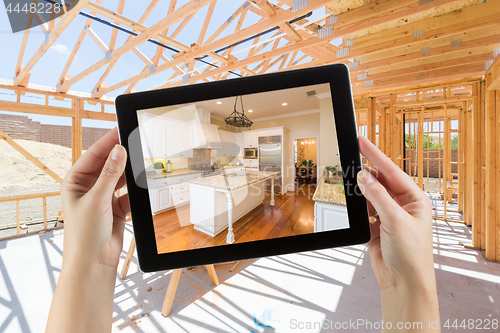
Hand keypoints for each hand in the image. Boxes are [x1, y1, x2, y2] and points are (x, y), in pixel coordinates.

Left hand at [46, 127, 129, 332]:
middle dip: (121, 154)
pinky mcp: (116, 207)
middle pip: (107, 164)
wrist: (94, 262)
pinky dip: (135, 189)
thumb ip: (110, 174)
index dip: (107, 142)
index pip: (93, 155)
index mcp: (75, 181)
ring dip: (130, 171)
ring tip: (143, 159)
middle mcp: (88, 187)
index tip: (121, 128)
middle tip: (136, 140)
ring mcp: (102, 197)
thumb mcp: (97, 200)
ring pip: (120, 177)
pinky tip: (144, 183)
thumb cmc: (85, 234)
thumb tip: (119, 151)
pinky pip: (128, 193)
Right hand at [357, 136, 438, 330]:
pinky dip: (358, 204)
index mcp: (416, 199)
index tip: (362, 141)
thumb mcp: (396, 220)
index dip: (376, 155)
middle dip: (366, 170)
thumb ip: (378, 196)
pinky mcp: (376, 227)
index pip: (392, 171)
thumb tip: (364, 176)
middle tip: (350, 155)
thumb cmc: (411, 254)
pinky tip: (353, 199)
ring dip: (360, 189)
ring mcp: (389, 216)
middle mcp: (403, 205)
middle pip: (381, 181)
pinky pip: (364, 209)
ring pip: (370, 194)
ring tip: (349, 178)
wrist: (403, 282)